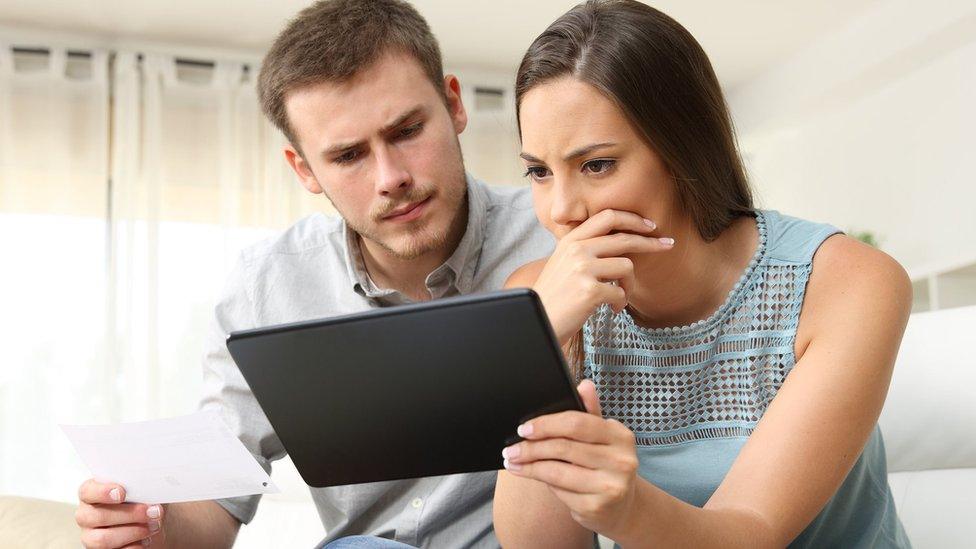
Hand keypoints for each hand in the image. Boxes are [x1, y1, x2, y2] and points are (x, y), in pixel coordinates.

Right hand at [76, 479, 164, 547]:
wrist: (154, 522)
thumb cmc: (145, 501)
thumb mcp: (145, 488)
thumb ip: (140, 485)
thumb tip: (149, 486)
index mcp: (92, 493)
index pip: (87, 491)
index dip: (102, 492)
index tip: (122, 493)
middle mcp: (87, 515)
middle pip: (97, 517)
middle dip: (130, 514)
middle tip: (153, 511)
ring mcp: (91, 536)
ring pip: (102, 539)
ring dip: (134, 532)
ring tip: (154, 525)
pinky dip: (134, 546)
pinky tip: (146, 540)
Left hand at [502, 380, 641, 539]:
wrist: (622, 507)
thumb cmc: (605, 465)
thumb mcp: (601, 437)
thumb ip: (589, 412)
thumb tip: (584, 385)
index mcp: (620, 436)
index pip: (576, 423)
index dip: (546, 424)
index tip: (523, 429)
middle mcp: (621, 460)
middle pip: (563, 447)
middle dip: (531, 447)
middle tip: (511, 449)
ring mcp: (611, 485)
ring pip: (557, 471)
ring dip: (529, 466)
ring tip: (513, 462)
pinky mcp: (597, 507)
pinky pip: (559, 491)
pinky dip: (542, 482)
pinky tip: (531, 476)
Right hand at [533, 209, 672, 343]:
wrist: (539, 320)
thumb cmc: (554, 296)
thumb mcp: (564, 262)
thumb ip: (586, 248)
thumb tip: (622, 240)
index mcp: (570, 240)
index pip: (607, 217)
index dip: (633, 219)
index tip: (650, 226)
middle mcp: (576, 249)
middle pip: (624, 238)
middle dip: (651, 242)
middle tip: (667, 245)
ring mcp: (582, 269)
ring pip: (627, 266)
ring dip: (629, 285)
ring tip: (619, 298)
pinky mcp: (590, 290)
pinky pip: (621, 292)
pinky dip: (621, 303)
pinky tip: (613, 309)